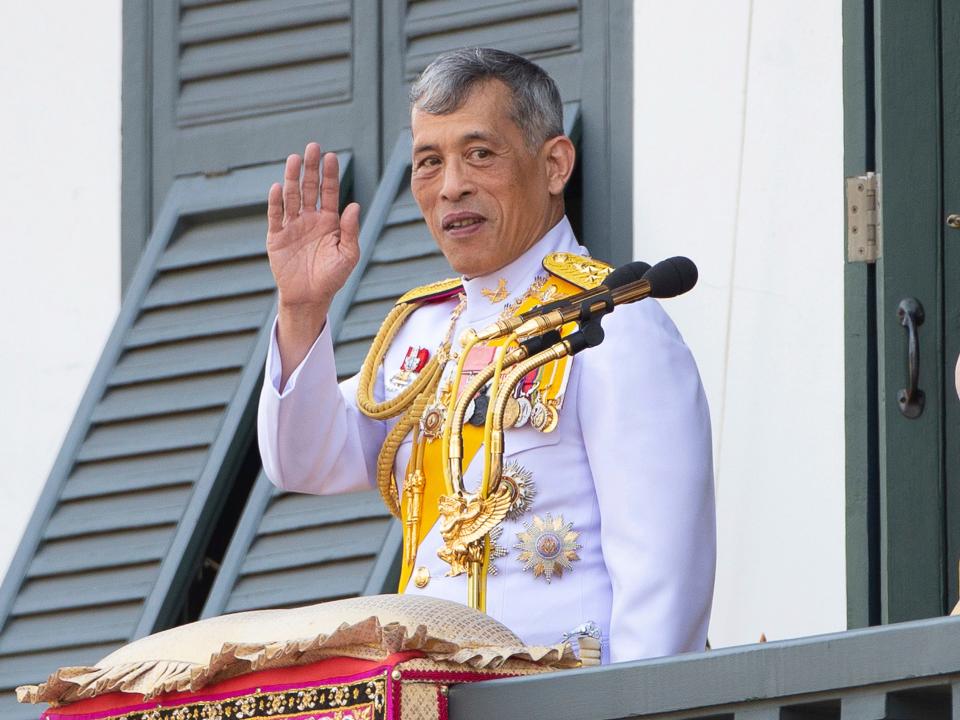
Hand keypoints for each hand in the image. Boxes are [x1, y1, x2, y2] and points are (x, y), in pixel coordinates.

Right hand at [267, 143, 359, 384]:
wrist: (310, 298)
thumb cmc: (332, 277)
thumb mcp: (347, 255)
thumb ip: (350, 230)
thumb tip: (354, 205)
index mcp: (329, 222)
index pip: (329, 193)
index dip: (330, 175)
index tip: (331, 156)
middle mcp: (310, 219)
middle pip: (310, 188)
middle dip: (311, 168)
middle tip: (312, 147)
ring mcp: (292, 226)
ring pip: (292, 197)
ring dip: (293, 178)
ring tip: (294, 159)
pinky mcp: (276, 237)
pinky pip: (276, 216)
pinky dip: (276, 202)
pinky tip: (279, 187)